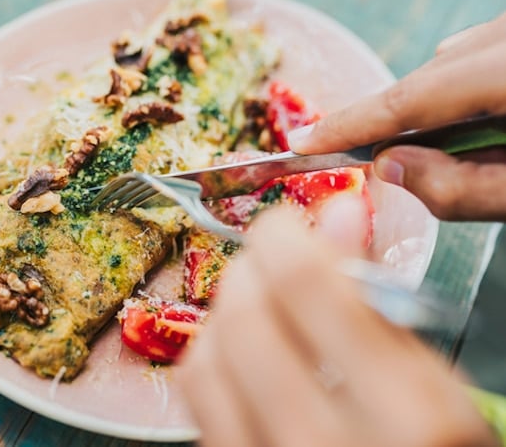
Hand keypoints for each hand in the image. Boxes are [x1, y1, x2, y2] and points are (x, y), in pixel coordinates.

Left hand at [178, 205, 495, 446]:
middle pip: (241, 318)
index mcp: (408, 419)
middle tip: (275, 260)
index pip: (303, 284)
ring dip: (225, 313)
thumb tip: (338, 214)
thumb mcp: (436, 390)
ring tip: (263, 307)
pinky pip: (198, 406)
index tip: (290, 222)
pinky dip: (212, 360)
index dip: (285, 233)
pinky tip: (245, 357)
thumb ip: (384, 303)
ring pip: (203, 360)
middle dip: (252, 269)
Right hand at [287, 13, 505, 220]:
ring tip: (481, 151)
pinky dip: (460, 90)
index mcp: (505, 72)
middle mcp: (504, 38)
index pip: (405, 101)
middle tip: (399, 166)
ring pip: (446, 66)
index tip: (303, 143)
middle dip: (400, 126)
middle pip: (421, 81)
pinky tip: (489, 117)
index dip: (346, 125)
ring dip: (437, 110)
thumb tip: (391, 164)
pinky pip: (471, 55)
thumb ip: (461, 189)